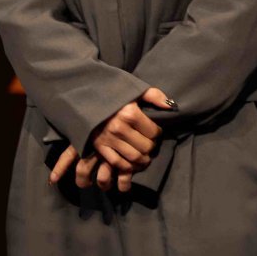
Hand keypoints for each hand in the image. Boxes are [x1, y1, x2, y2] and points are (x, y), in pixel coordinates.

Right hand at [48, 87, 176, 192]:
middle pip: (145, 147)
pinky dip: (128, 166)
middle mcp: (119, 127)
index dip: (158, 133)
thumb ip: (154, 96)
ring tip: (145, 155)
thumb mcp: (133, 89)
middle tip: (151, 144)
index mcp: (130, 113)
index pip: (153, 132)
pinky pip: (118, 163)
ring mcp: (108, 139)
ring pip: (134, 157)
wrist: (85, 97)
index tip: (155, 131)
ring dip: (143, 160)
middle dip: (151, 147)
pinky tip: (133, 162)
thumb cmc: (113, 94)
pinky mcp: (99, 147)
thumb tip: (171, 107)